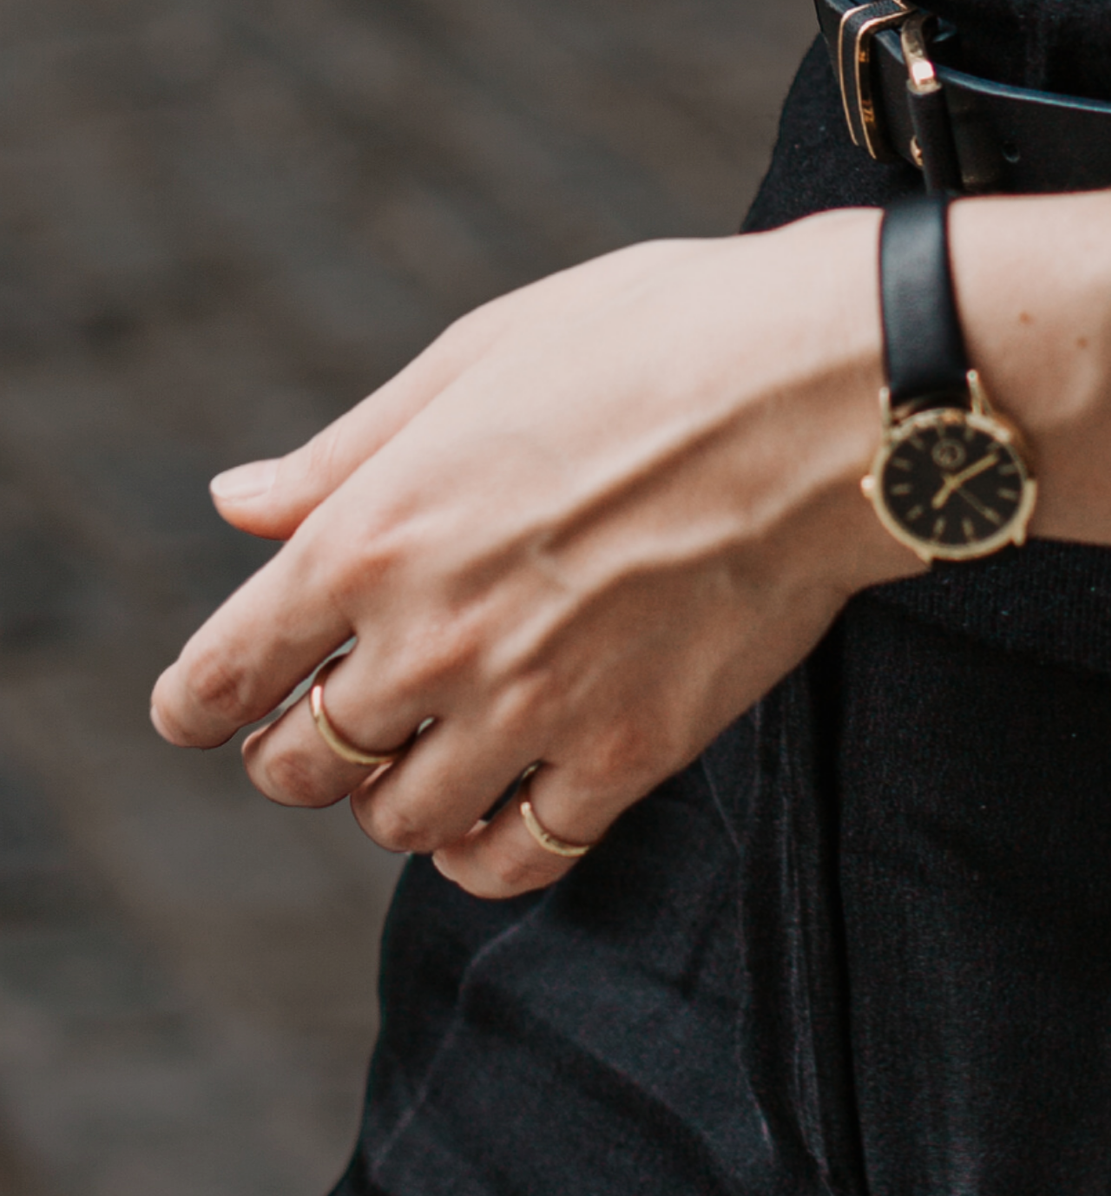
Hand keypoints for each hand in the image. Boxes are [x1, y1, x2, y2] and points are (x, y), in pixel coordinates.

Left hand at [150, 215, 902, 898]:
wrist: (831, 392)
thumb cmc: (659, 338)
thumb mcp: (479, 355)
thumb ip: (349, 452)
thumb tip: (239, 506)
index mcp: (373, 535)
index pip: (225, 675)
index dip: (195, 705)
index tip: (199, 712)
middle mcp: (433, 641)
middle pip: (302, 765)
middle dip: (296, 751)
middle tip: (331, 722)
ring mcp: (534, 709)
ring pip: (400, 823)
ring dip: (393, 800)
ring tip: (428, 756)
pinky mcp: (631, 753)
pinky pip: (518, 857)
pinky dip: (485, 853)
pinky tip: (499, 813)